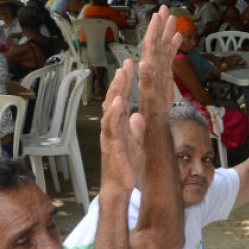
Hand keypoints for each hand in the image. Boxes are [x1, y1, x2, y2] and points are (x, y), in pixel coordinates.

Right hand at [99, 64, 140, 192]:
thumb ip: (136, 128)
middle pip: (114, 99)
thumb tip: (137, 116)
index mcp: (119, 124)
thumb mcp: (135, 143)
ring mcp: (110, 134)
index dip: (125, 82)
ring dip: (115, 91)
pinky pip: (112, 126)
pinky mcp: (111, 145)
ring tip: (121, 74)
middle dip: (120, 80)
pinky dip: (114, 113)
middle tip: (126, 62)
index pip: (122, 99)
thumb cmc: (126, 165)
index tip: (130, 64)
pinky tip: (119, 101)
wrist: (119, 186)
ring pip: (110, 108)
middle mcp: (112, 126)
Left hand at [137, 6, 182, 117]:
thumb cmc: (150, 114)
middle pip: (156, 42)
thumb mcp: (148, 98)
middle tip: (165, 8)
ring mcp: (158, 71)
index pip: (150, 45)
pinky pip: (168, 57)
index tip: (157, 16)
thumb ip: (146, 80)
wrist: (153, 125)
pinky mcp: (164, 76)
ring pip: (163, 47)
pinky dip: (172, 46)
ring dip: (167, 32)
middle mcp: (152, 67)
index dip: (153, 30)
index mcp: (148, 70)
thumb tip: (145, 62)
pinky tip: (177, 37)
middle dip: (160, 26)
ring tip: (172, 18)